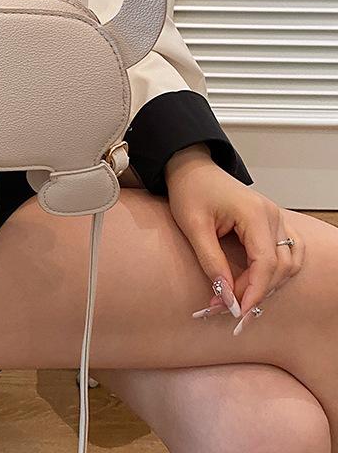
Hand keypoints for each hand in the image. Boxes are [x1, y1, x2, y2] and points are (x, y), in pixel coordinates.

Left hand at [164, 143, 304, 326]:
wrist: (191, 168)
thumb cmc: (190, 190)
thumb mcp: (193, 226)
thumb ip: (211, 261)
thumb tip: (226, 296)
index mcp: (255, 214)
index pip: (266, 263)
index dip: (253, 292)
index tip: (235, 312)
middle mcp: (273, 216)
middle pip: (280, 267)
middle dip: (255, 292)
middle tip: (226, 307)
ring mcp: (276, 218)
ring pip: (289, 263)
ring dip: (269, 284)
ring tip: (239, 297)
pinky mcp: (272, 222)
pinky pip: (289, 253)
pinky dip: (276, 272)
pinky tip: (255, 282)